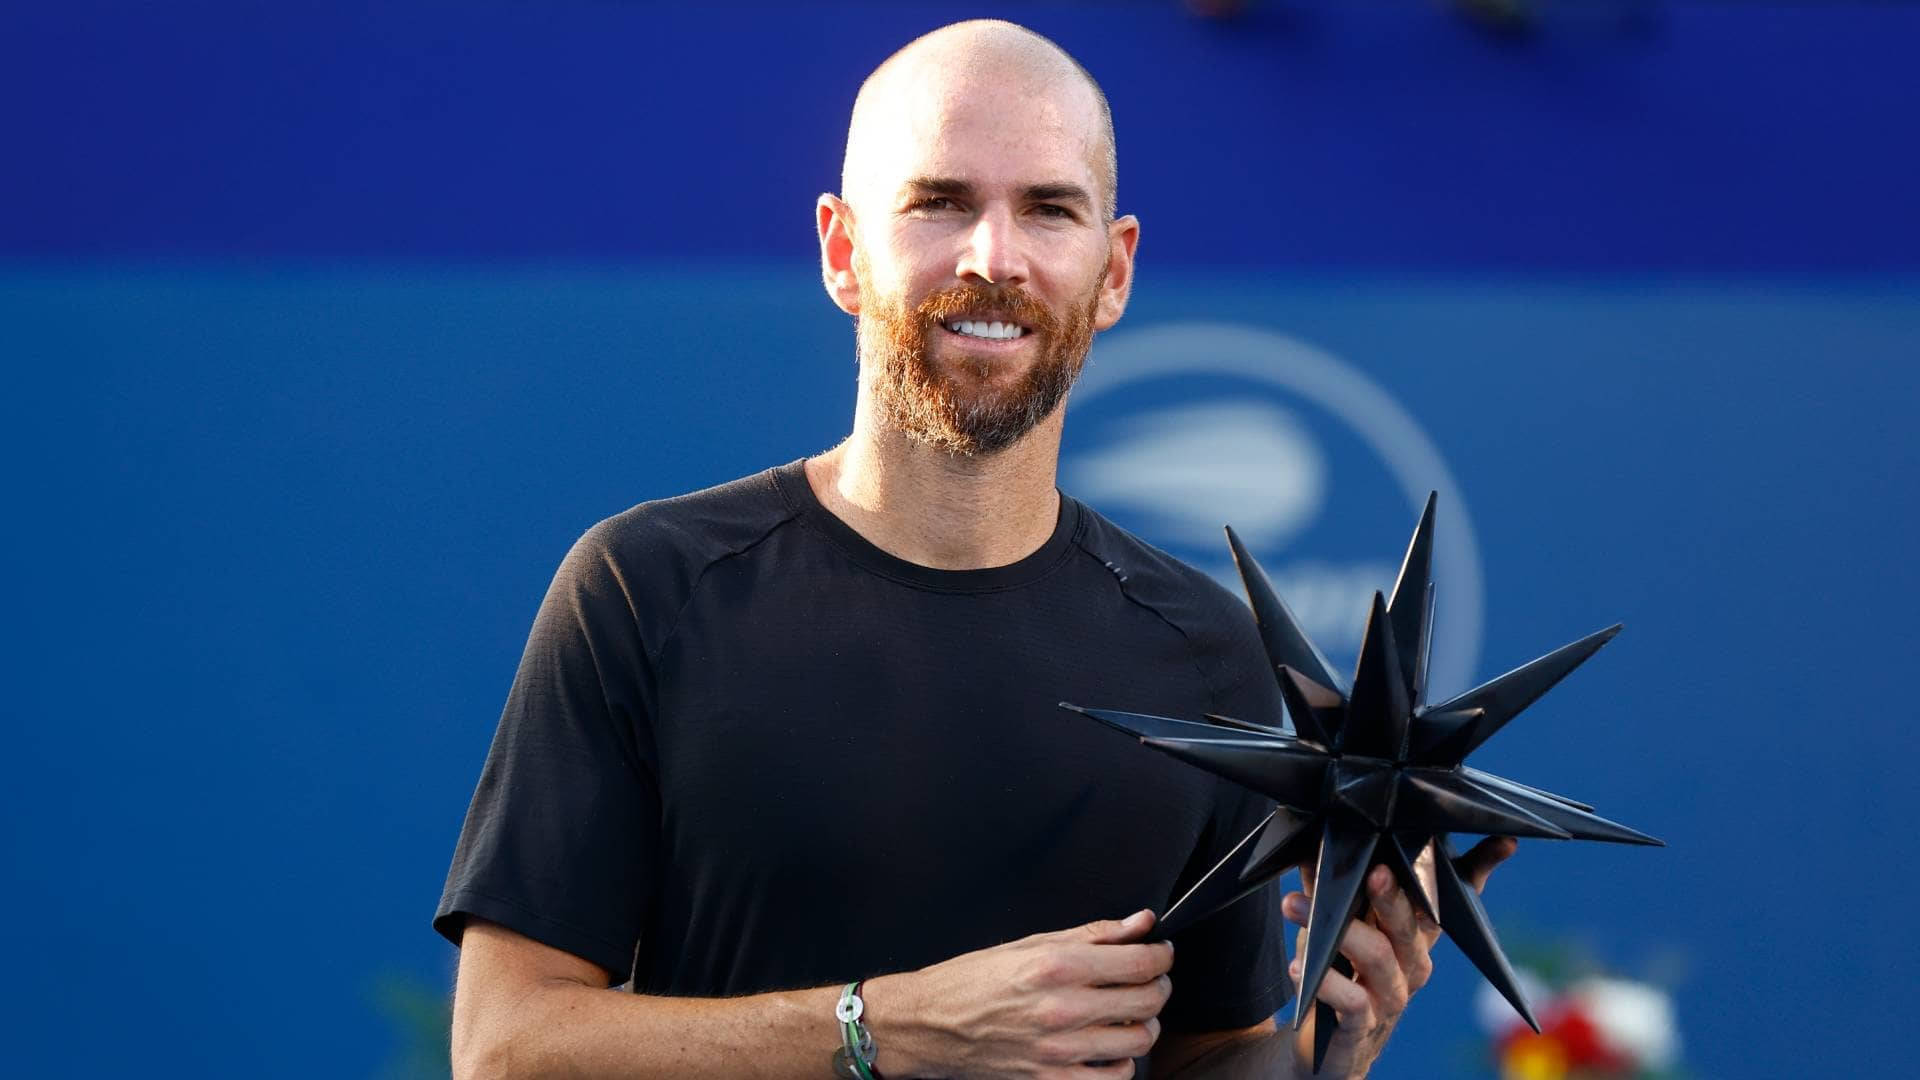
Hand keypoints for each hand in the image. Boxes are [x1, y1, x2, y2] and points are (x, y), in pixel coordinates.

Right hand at [868, 909, 1173, 1078]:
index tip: (1160, 952)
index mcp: (1056, 967)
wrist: (930, 1025)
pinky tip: (1110, 1046)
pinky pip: (1113, 1077)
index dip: (1161, 956)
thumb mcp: (1030, 944)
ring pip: (1138, 1041)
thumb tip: (1139, 924)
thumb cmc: (973, 980)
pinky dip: (1121, 1062)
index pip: (1139, 963)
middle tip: (1151, 979)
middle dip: (1159, 986)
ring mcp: (1058, 1051)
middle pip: (1147, 1001)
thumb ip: (1092, 935)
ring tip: (1131, 1013)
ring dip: (1145, 1024)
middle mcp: (1061, 1009)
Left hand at [1279, 836, 1517, 1077]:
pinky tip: (1300, 965)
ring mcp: (1391, 998)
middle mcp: (1412, 965)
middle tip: (1374, 873)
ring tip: (1296, 905)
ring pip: (1377, 957)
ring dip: (1338, 930)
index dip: (1477, 871)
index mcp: (1413, 936)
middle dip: (1393, 896)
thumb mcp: (1336, 922)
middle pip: (1412, 925)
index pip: (1447, 899)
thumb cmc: (1336, 972)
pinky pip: (1351, 1002)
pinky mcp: (1363, 1027)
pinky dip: (1325, 982)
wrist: (1323, 1045)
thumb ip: (1333, 885)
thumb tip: (1318, 836)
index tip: (1504, 842)